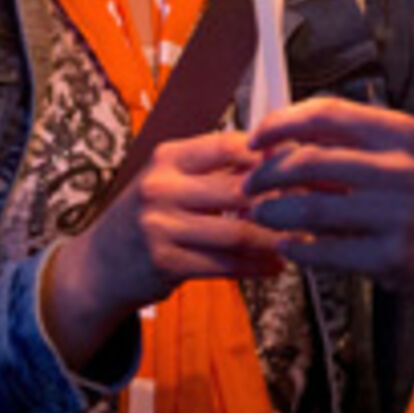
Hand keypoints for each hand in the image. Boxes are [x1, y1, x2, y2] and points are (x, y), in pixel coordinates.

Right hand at [41, 132, 283, 369]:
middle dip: (282, 200)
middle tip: (314, 206)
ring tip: (299, 241)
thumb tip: (279, 160)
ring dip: (275, 240)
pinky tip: (275, 265)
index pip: (229, 145)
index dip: (271, 155)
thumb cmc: (147, 217)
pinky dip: (255, 266)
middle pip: (240, 190)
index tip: (305, 165)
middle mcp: (161, 186)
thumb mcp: (170, 180)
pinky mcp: (165, 262)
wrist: (99, 264)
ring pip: (237, 232)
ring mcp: (161, 225)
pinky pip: (224, 264)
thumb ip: (215, 171)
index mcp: (168, 157)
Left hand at [244, 98, 413, 304]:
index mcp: (400, 133)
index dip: (280, 124)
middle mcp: (399, 169)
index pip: (325, 114)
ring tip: (262, 215)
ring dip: (275, 213)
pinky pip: (328, 251)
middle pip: (309, 161)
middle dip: (266, 174)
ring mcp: (397, 214)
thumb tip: (290, 140)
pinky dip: (298, 249)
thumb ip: (357, 141)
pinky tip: (289, 246)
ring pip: (311, 208)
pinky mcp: (392, 256)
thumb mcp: (410, 150)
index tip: (255, 138)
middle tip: (250, 185)